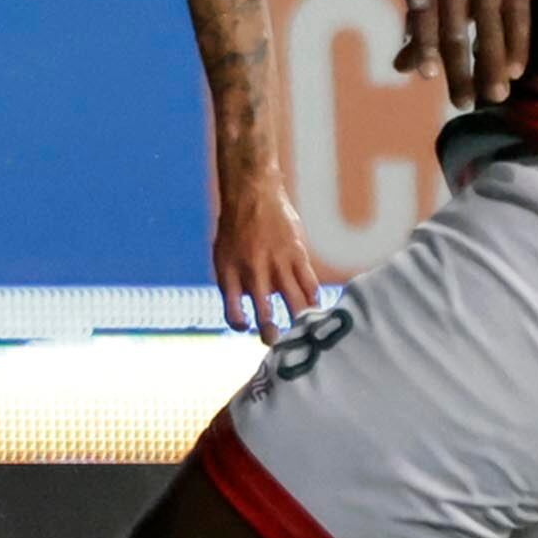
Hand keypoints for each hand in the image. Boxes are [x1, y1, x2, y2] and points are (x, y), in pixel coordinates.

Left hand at [212, 178, 319, 340]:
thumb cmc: (234, 229)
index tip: (248, 327)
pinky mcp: (297, 254)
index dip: (241, 326)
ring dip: (299, 322)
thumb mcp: (222, 257)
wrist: (252, 193)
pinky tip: (315, 307)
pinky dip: (313, 299)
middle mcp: (253, 273)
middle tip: (278, 344)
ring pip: (294, 302)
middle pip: (265, 315)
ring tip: (304, 333)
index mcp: (230, 275)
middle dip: (273, 335)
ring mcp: (277, 264)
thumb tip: (247, 316)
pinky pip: (310, 284)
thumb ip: (233, 286)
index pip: (233, 315)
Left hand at [398, 0, 532, 107]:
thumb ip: (417, 33)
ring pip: (490, 29)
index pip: (422, 20)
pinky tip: (515, 72)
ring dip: (493, 66)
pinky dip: (517, 46)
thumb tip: (399, 68)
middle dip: (460, 71)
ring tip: (496, 96)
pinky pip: (517, 18)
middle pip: (455, 32)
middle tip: (463, 105)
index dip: (425, 47)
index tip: (429, 76)